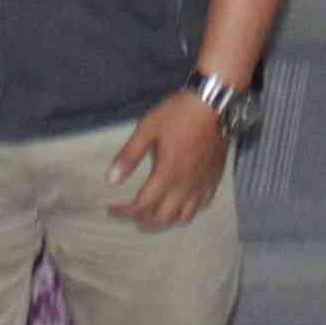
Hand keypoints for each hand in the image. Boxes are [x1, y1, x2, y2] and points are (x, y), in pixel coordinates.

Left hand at [107, 90, 232, 228]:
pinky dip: (187, 211)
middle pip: (162, 218)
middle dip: (142, 221)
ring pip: (183, 217)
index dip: (124, 212)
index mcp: (167, 174)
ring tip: (152, 214)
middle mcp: (185, 186)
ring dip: (164, 221)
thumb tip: (111, 181)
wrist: (214, 103)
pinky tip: (179, 204)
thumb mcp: (148, 128)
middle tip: (130, 214)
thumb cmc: (178, 113)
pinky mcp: (214, 179)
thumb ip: (129, 156)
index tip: (112, 209)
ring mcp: (202, 185)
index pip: (142, 206)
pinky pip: (201, 206)